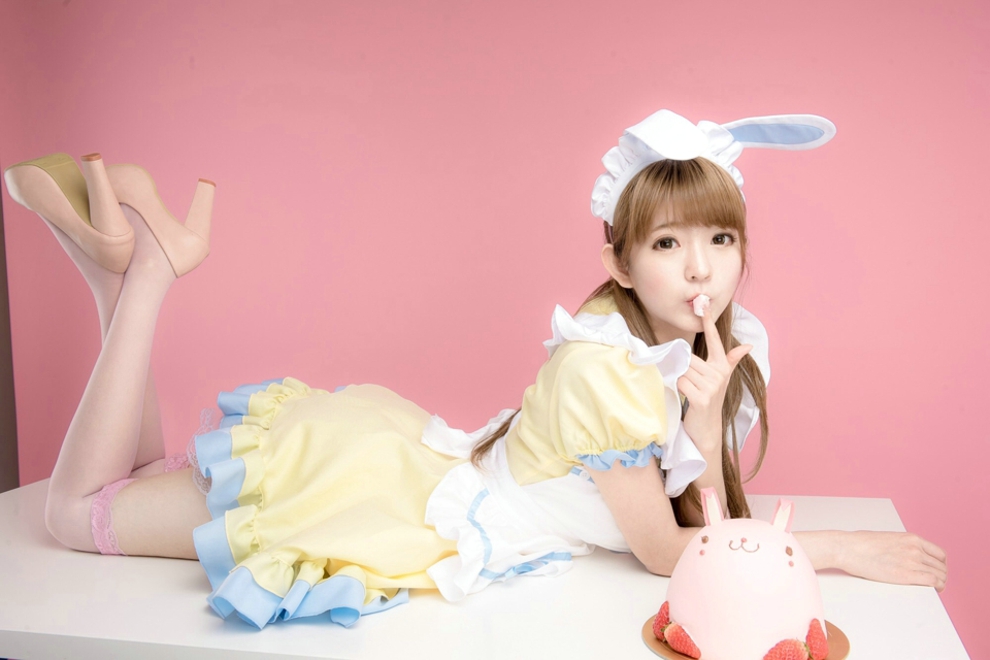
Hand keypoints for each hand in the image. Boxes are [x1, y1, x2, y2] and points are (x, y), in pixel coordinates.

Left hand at [676, 306, 751, 453]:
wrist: (706, 428)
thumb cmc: (708, 399)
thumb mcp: (720, 378)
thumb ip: (731, 360)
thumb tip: (748, 346)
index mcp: (722, 366)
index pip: (716, 340)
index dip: (709, 323)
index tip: (704, 305)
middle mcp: (719, 374)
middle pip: (689, 358)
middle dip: (682, 367)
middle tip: (686, 381)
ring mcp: (712, 387)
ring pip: (683, 370)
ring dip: (679, 378)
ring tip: (688, 389)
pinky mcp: (703, 398)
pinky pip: (680, 382)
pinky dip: (677, 387)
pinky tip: (685, 396)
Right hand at [838, 530, 947, 591]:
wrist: (848, 548)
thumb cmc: (859, 543)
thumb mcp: (887, 538)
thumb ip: (900, 545)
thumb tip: (902, 555)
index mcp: (911, 538)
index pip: (939, 553)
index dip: (941, 564)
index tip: (936, 570)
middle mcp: (915, 548)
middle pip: (941, 565)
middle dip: (941, 575)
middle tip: (935, 582)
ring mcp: (912, 560)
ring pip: (940, 574)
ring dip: (941, 583)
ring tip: (935, 588)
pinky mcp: (906, 574)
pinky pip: (932, 581)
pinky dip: (937, 587)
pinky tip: (934, 590)